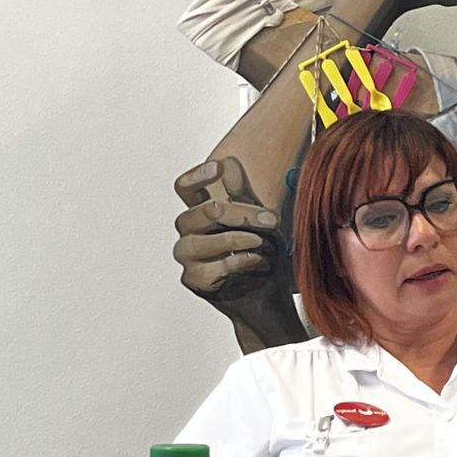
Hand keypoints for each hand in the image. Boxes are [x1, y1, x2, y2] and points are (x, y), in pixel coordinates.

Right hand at [174, 157, 296, 338]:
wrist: (271, 295)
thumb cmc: (264, 255)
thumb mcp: (259, 221)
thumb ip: (243, 195)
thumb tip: (228, 162)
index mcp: (202, 213)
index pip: (185, 188)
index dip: (196, 176)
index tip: (217, 168)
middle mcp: (190, 233)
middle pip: (199, 213)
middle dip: (238, 213)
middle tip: (270, 220)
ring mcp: (188, 257)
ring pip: (198, 241)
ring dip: (236, 239)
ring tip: (262, 242)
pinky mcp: (194, 280)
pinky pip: (210, 267)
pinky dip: (237, 262)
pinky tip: (256, 260)